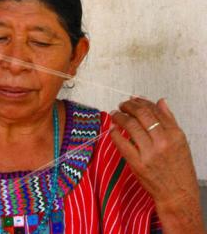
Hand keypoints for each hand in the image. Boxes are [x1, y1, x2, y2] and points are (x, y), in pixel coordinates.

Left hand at [110, 97, 204, 232]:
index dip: (140, 102)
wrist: (178, 194)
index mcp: (175, 134)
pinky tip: (112, 129)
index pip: (154, 110)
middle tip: (122, 105)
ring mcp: (150, 153)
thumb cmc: (179, 169)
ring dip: (119, 117)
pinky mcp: (138, 164)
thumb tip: (160, 102)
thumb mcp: (180, 142)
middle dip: (128, 106)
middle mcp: (163, 141)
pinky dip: (115, 133)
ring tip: (115, 114)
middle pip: (141, 115)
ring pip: (130, 126)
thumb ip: (169, 120)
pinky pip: (122, 144)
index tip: (133, 99)